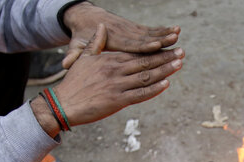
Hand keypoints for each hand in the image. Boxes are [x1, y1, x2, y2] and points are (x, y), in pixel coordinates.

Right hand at [42, 23, 182, 128]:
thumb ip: (96, 43)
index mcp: (110, 60)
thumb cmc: (73, 83)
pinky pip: (140, 94)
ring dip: (164, 71)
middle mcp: (116, 71)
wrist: (63, 103)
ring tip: (178, 64)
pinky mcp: (117, 101)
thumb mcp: (84, 58)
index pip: (137, 53)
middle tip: (181, 53)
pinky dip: (154, 89)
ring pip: (146, 77)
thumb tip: (102, 27)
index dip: (154, 50)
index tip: (168, 46)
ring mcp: (117, 85)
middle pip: (145, 62)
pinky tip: (166, 84)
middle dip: (165, 58)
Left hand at [62, 2, 179, 68]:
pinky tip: (175, 32)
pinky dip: (163, 31)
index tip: (156, 47)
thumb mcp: (76, 45)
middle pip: (145, 39)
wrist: (85, 16)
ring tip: (179, 35)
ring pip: (150, 34)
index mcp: (112, 40)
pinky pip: (151, 31)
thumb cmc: (81, 34)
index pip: (130, 44)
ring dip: (165, 35)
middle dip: (161, 42)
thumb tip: (65, 64)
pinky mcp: (135, 29)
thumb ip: (75, 55)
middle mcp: (124, 33)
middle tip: (176, 43)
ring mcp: (130, 30)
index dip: (143, 46)